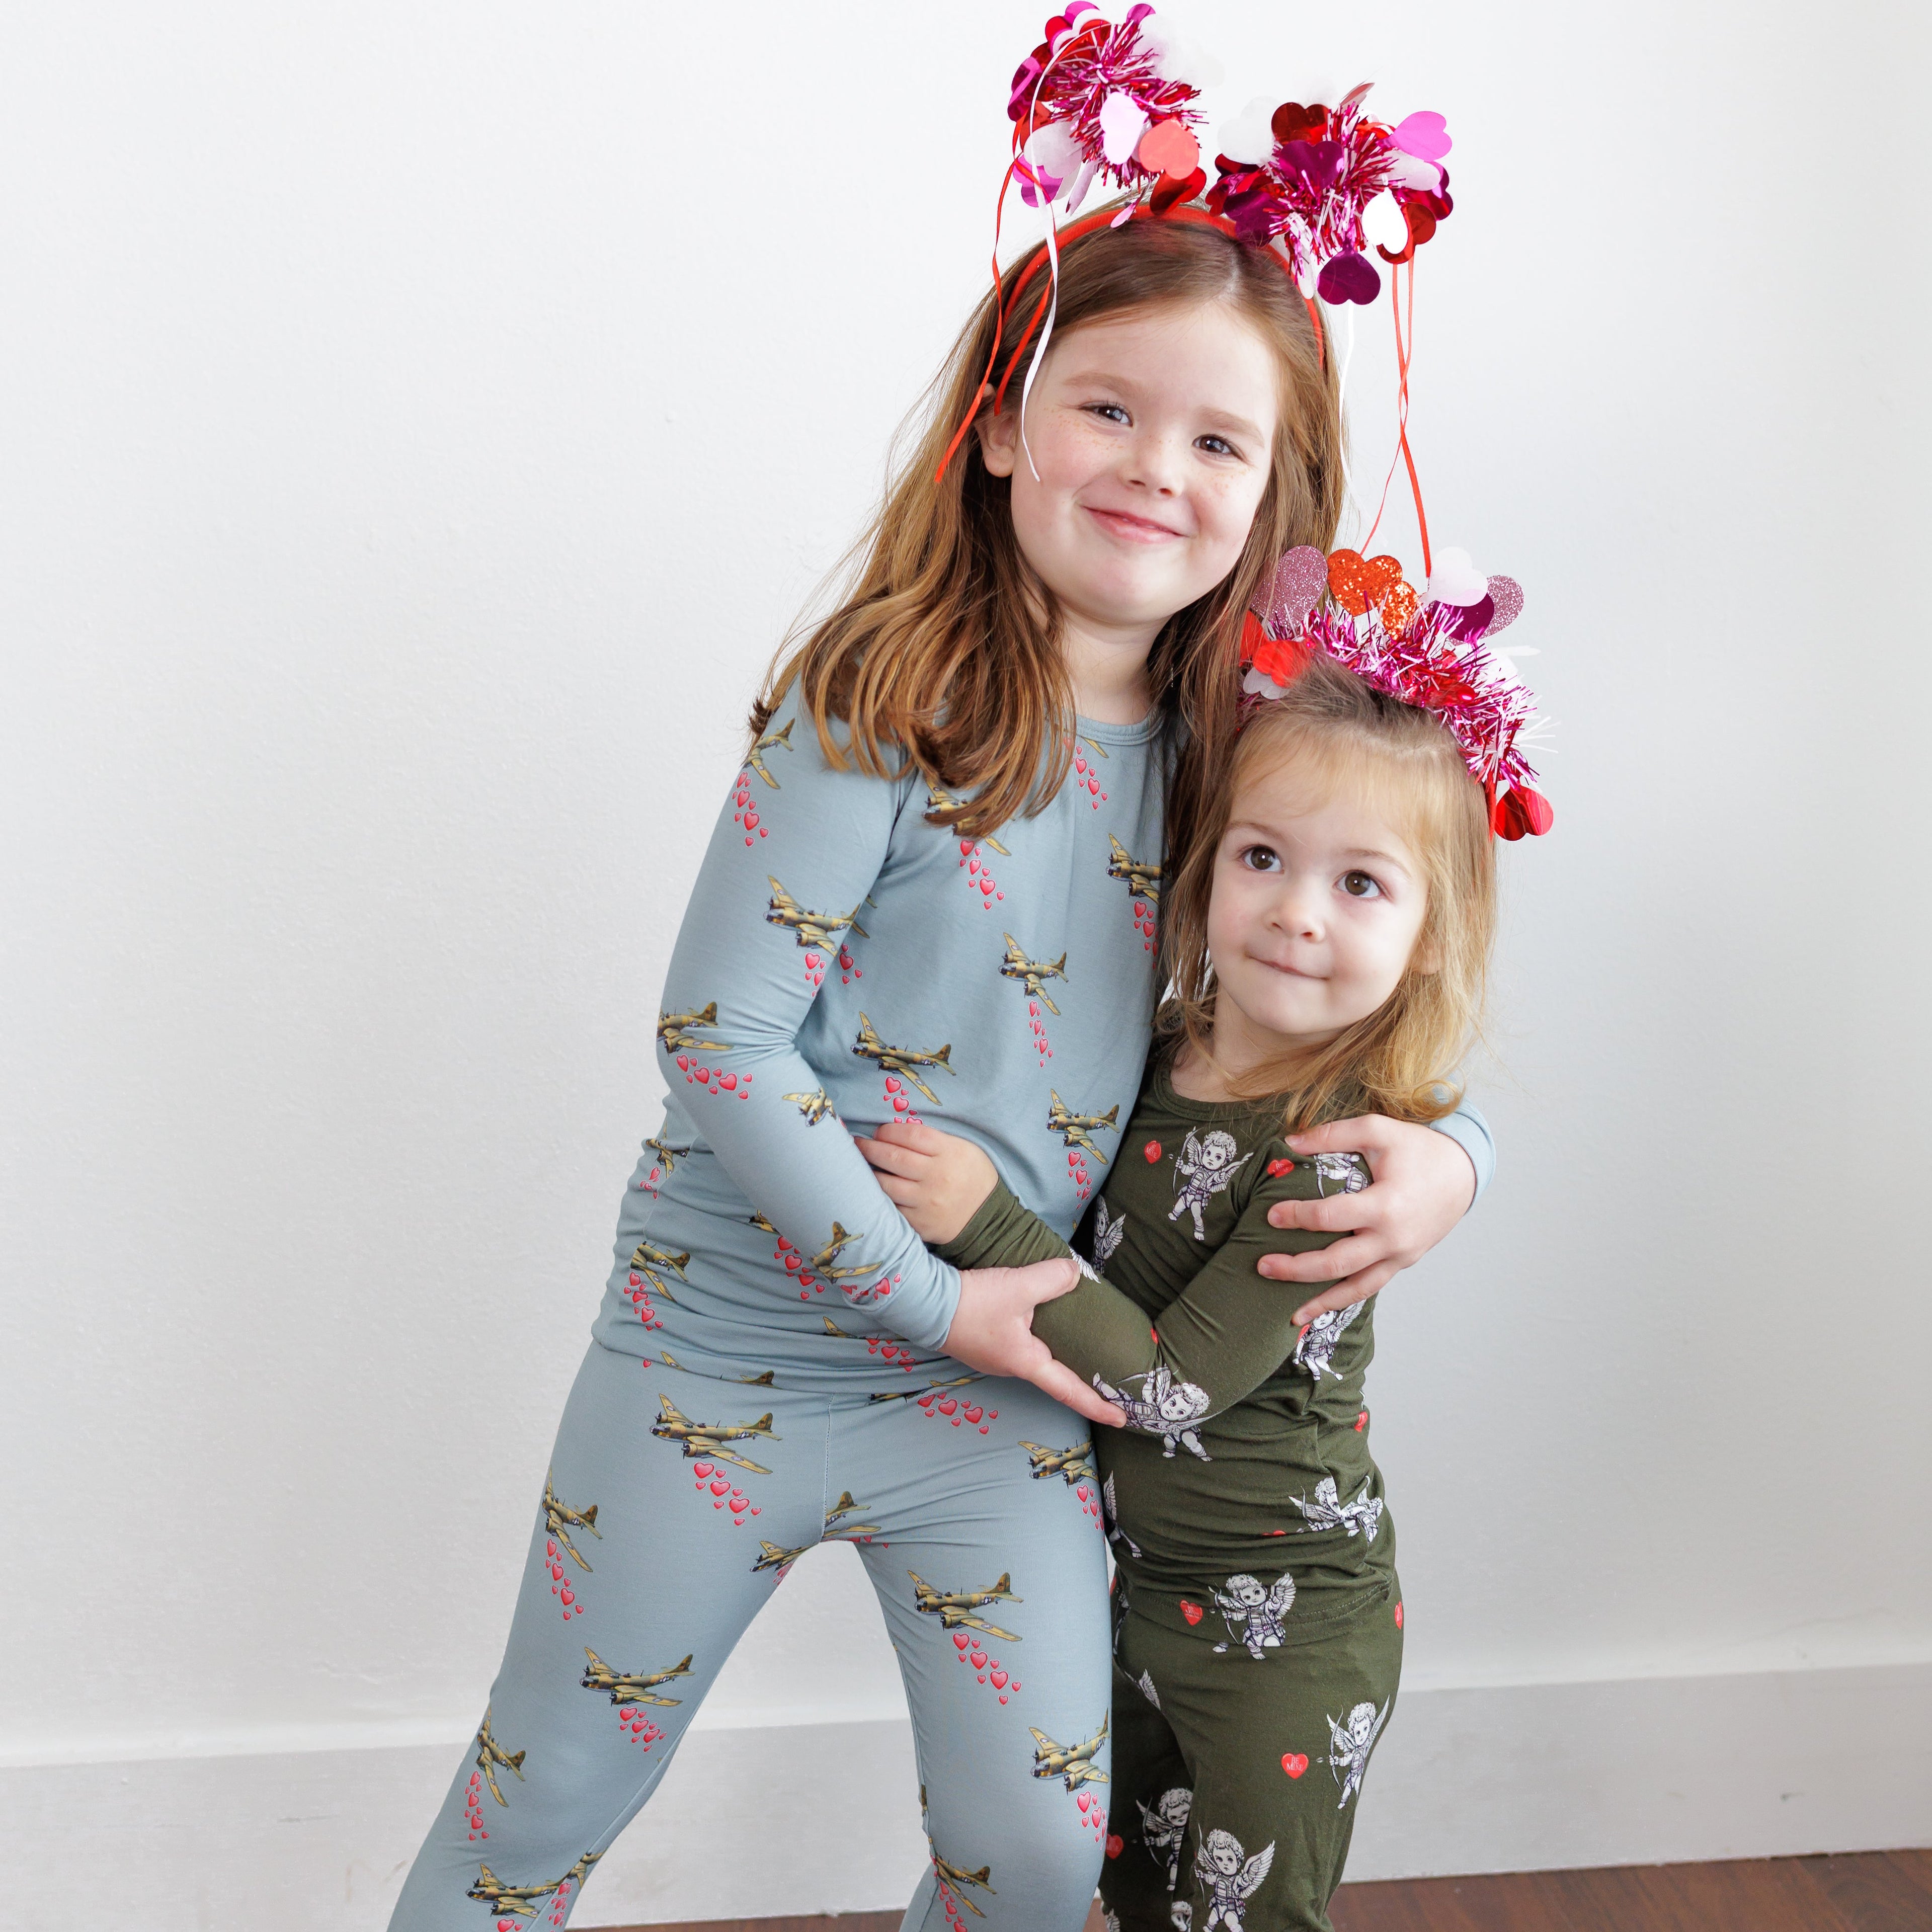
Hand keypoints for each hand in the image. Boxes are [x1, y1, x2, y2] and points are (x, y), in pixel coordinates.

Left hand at [855, 1119, 999, 1243]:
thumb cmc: (972, 1176)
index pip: (911, 1134)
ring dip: (869, 1172)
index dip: (888, 1130)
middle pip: (894, 1156)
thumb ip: (934, 1140)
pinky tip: (872, 1189)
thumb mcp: (963, 1149)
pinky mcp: (919, 1223)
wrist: (988, 1219)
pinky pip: (891, 1207)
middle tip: (857, 1144)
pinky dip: (879, 1197)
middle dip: (869, 1148)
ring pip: (886, 1183)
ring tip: (859, 1165)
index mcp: (950, 1153)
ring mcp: (926, 1202)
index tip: (879, 1132)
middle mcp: (937, 1176)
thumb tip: (895, 1132)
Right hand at [942, 1259, 1125, 1426]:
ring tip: (1079, 1343)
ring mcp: (994, 1356)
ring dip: (1057, 1353)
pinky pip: (1018, 1343)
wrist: (922, 1303)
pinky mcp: (982, 1342)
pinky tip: (1039, 1320)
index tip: (1124, 1419)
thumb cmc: (971, 1303)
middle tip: (1109, 1378)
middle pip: (1054, 1375)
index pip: (1070, 1391)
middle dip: (1081, 1378)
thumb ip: (1052, 1279)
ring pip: (1034, 1356)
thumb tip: (1075, 1274)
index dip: (1099, 1405)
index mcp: (1026, 1363)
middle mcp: (1012, 1367)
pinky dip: (1037, 1336)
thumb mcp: (1018, 1287)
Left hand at [1257, 1115, 1477, 1325]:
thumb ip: (1331, 1135)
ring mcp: (1399, 1256)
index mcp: (1385, 1204)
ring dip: (1320, 1301)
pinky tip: (1320, 1308)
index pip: (1330, 1218)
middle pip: (1337, 1264)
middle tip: (1262, 1267)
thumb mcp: (1377, 1130)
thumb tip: (1288, 1144)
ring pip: (1355, 1288)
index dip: (1297, 1217)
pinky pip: (1370, 1287)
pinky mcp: (1402, 1263)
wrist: (1463, 1173)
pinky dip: (1344, 1300)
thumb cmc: (1418, 1149)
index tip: (1271, 1215)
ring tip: (1289, 1315)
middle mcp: (1392, 1239)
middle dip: (1296, 1269)